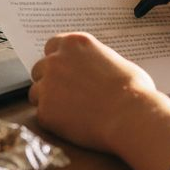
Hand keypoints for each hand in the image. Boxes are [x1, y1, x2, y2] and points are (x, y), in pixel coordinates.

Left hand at [28, 32, 158, 152]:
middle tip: (67, 96)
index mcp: (74, 44)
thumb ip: (95, 61)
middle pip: (40, 69)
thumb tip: (93, 68)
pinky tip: (73, 125)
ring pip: (36, 92)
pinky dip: (54, 121)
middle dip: (50, 81)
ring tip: (70, 113)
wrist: (131, 116)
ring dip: (48, 101)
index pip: (52, 46)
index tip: (65, 72)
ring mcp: (48, 85)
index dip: (58, 61)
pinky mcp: (45, 111)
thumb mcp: (115, 61)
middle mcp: (56, 60)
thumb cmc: (133, 90)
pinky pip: (42, 115)